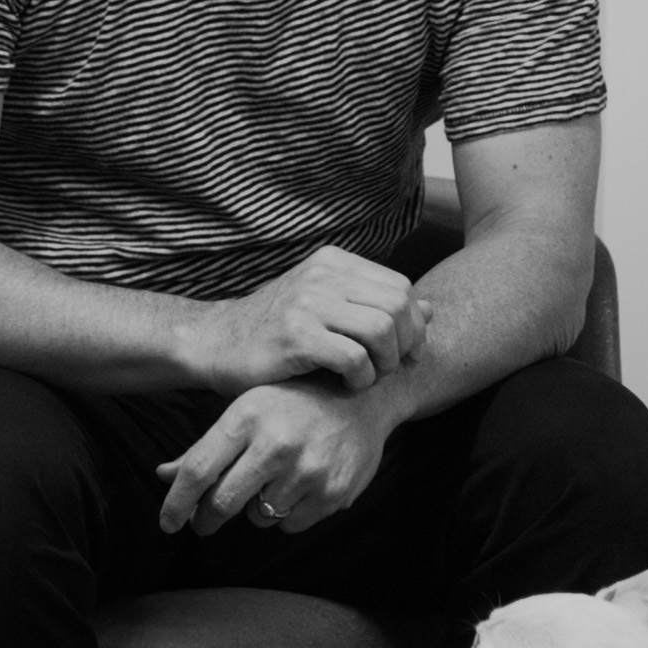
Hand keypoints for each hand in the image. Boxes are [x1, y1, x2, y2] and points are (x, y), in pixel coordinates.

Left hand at [157, 382, 389, 536]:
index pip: (199, 470)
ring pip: (258, 516)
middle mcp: (276, 443)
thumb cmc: (294, 402)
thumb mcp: (248, 410)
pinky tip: (300, 486)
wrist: (364, 397)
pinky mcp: (332, 492)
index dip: (176, 503)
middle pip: (223, 502)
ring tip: (274, 482)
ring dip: (257, 508)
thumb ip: (206, 448)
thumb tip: (163, 475)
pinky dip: (288, 514)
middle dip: (206, 519)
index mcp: (248, 417)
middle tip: (203, 523)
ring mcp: (307, 470)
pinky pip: (290, 524)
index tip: (167, 524)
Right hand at [174, 247, 427, 395]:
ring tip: (369, 377)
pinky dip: (361, 378)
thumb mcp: (328, 310)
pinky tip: (348, 385)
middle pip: (398, 306)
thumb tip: (432, 308)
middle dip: (405, 344)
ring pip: (381, 329)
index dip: (413, 324)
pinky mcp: (295, 336)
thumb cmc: (276, 333)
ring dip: (385, 363)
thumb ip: (375, 306)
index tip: (405, 353)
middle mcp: (322, 275)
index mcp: (333, 262)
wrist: (216, 343)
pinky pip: (354, 357)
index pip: (400, 287)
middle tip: (391, 369)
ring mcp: (307, 303)